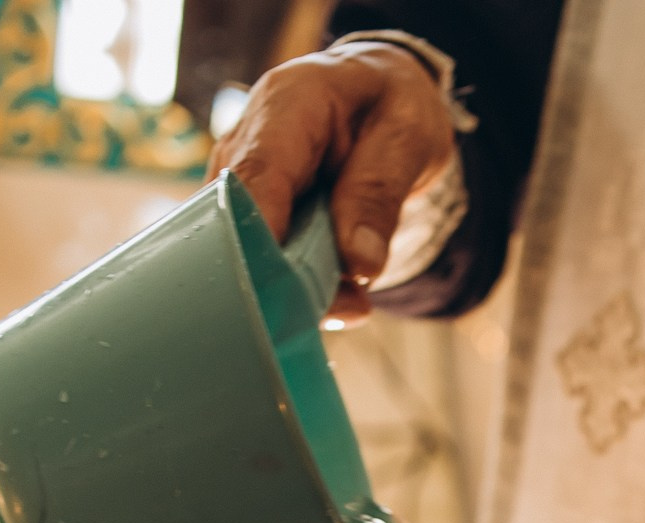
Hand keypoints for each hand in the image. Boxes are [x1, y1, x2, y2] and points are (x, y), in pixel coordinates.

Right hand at [210, 41, 457, 323]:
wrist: (376, 96)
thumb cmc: (389, 105)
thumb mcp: (406, 138)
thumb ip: (379, 195)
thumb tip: (359, 265)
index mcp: (286, 105)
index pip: (256, 176)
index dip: (261, 236)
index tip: (284, 288)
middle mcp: (246, 142)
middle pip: (238, 221)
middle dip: (283, 275)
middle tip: (346, 305)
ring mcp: (239, 179)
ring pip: (245, 248)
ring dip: (297, 288)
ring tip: (354, 301)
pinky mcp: (246, 212)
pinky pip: (260, 257)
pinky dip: (300, 286)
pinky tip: (341, 296)